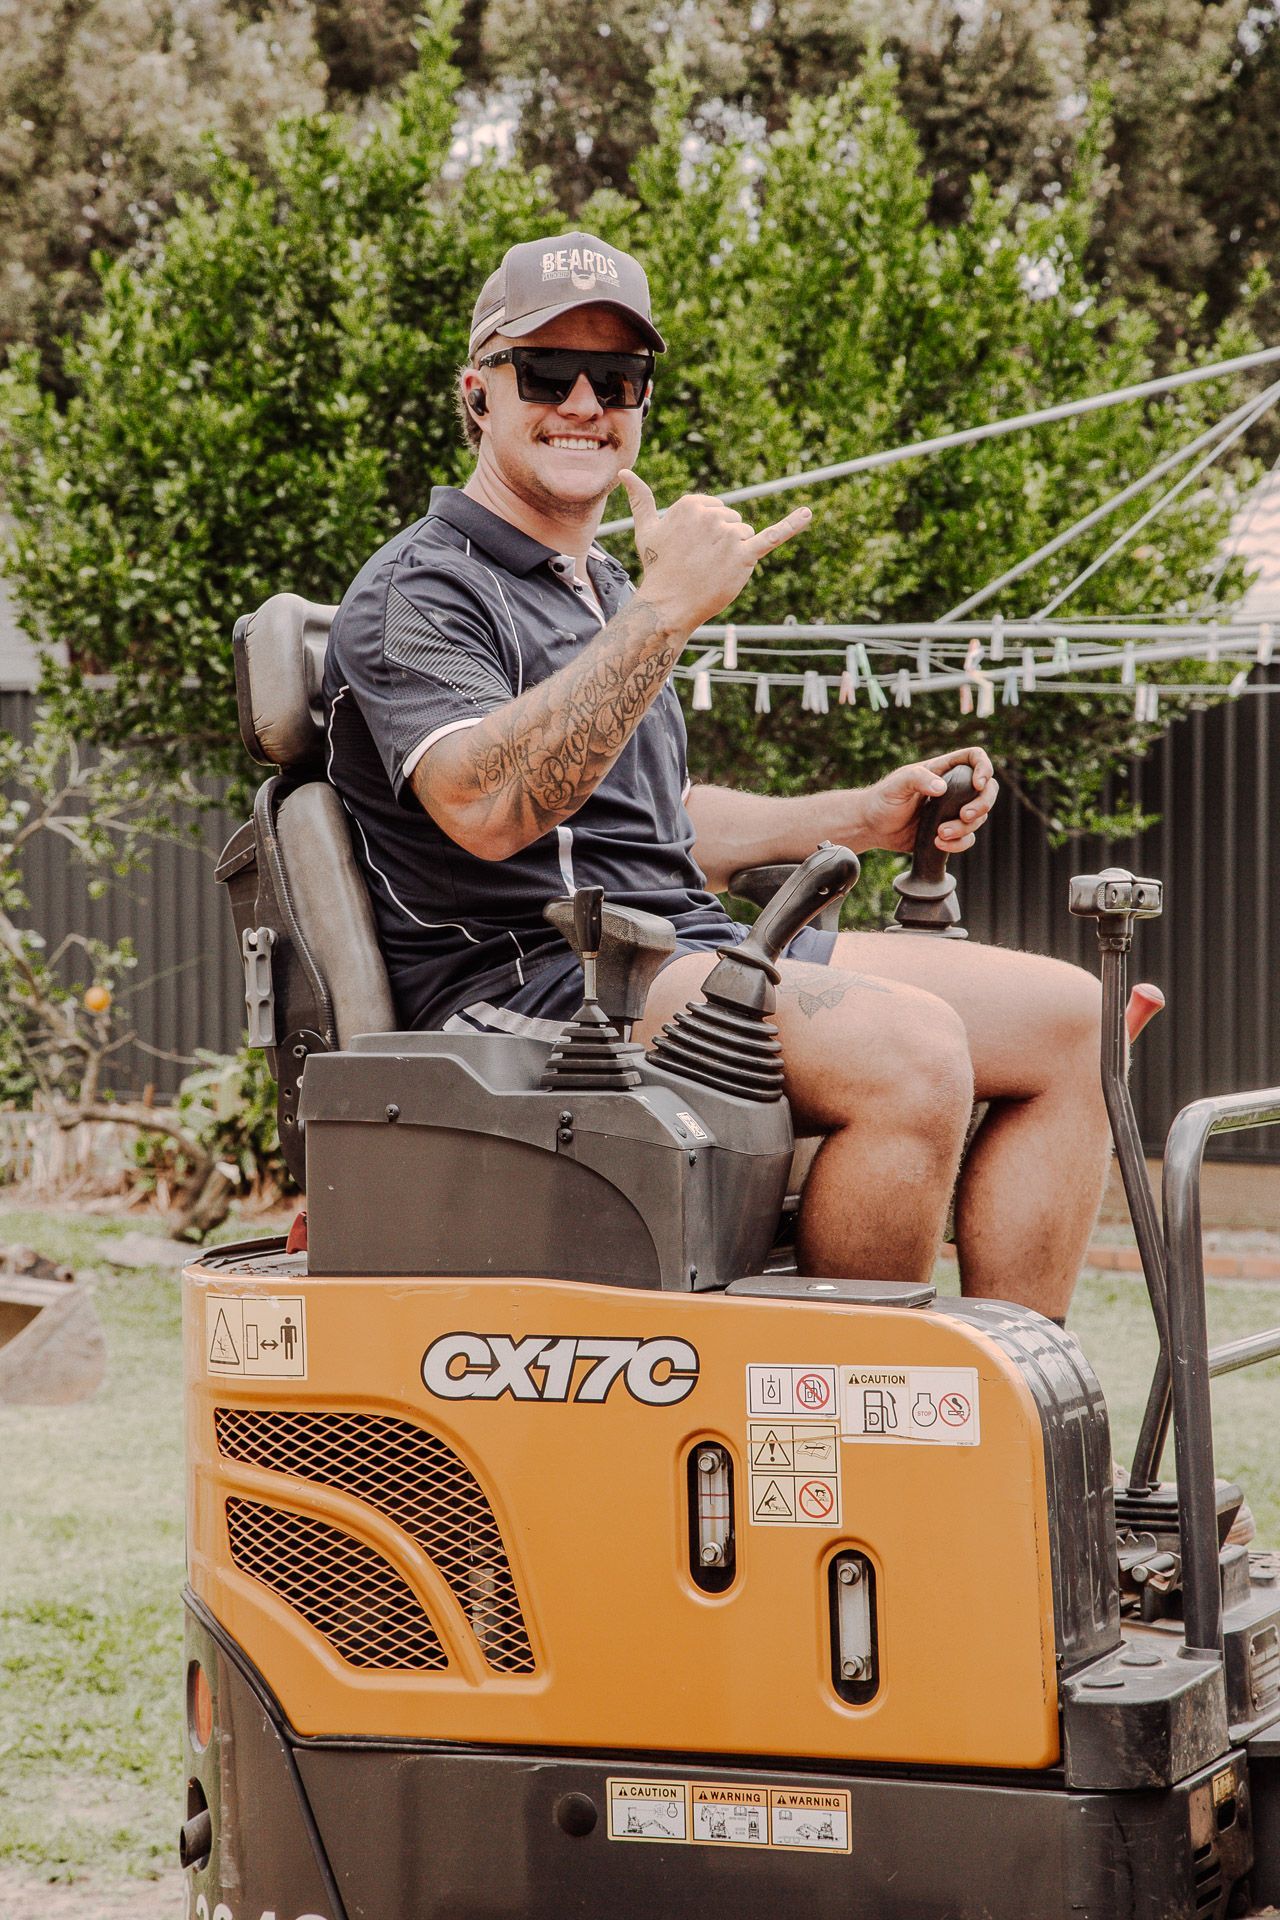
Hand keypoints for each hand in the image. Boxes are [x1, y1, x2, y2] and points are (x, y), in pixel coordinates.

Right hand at [619, 470, 811, 633]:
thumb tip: (624, 474)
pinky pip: (772, 536)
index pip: (718, 510)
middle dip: (723, 543)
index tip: (692, 549)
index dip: (709, 533)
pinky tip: (808, 513)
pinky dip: (792, 525)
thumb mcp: (648, 529)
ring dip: (735, 554)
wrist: (669, 605)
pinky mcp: (745, 556)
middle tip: (702, 563)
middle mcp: (712, 514)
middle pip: (734, 522)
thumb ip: (641, 500)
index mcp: (693, 503)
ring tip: (714, 569)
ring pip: (746, 536)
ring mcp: (729, 535)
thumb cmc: (659, 567)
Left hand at [857, 748, 997, 855]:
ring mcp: (952, 811)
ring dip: (964, 828)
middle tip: (965, 815)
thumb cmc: (881, 799)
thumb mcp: (897, 785)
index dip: (984, 767)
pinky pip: (967, 838)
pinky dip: (959, 843)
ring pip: (978, 817)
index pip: (974, 758)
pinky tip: (939, 844)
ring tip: (939, 834)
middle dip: (983, 804)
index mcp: (942, 770)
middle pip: (987, 790)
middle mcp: (952, 789)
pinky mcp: (948, 831)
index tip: (978, 784)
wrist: (872, 826)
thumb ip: (917, 779)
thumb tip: (941, 788)